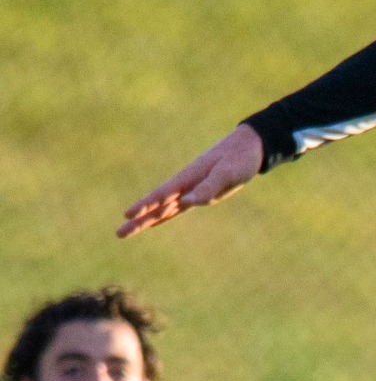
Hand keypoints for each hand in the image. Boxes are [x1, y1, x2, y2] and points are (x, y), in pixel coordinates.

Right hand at [118, 124, 264, 237]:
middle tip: (119, 233)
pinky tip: (153, 222)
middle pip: (158, 205)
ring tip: (125, 232)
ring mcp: (192, 189)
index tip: (128, 214)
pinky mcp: (201, 194)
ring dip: (146, 220)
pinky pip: (178, 208)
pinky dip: (165, 215)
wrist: (251, 147)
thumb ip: (210, 186)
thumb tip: (189, 202)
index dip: (147, 204)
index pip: (163, 193)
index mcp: (189, 176)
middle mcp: (186, 184)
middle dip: (139, 219)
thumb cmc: (240, 157)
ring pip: (164, 209)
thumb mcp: (228, 171)